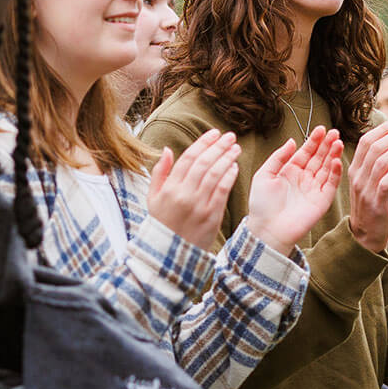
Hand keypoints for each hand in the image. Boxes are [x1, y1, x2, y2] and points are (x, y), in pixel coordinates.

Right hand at [148, 129, 240, 248]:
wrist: (170, 255)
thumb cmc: (162, 224)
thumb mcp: (152, 199)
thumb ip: (159, 173)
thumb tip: (168, 149)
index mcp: (169, 188)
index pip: (188, 158)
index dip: (203, 143)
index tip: (214, 133)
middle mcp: (184, 194)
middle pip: (204, 163)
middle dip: (218, 146)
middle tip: (229, 136)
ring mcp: (199, 205)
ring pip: (215, 174)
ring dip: (227, 158)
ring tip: (235, 148)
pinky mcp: (212, 216)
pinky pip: (223, 190)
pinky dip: (230, 176)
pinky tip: (234, 166)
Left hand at [247, 126, 344, 254]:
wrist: (267, 229)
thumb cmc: (262, 204)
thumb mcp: (264, 175)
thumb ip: (278, 157)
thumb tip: (292, 141)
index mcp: (290, 172)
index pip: (306, 152)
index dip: (314, 141)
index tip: (321, 129)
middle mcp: (304, 179)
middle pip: (319, 158)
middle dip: (327, 145)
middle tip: (335, 132)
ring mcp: (314, 189)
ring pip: (327, 168)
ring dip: (333, 155)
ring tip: (338, 142)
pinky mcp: (322, 201)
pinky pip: (331, 184)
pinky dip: (335, 172)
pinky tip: (336, 161)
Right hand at [347, 118, 387, 252]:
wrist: (364, 237)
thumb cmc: (371, 207)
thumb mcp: (369, 183)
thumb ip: (376, 165)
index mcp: (354, 169)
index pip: (367, 141)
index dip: (384, 128)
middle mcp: (357, 177)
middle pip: (375, 147)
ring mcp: (365, 190)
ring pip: (381, 161)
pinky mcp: (375, 203)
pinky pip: (385, 181)